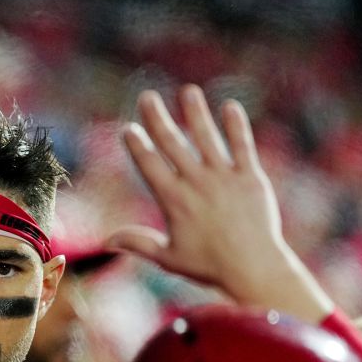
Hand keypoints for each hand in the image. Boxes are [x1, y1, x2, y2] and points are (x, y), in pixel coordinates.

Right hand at [112, 84, 332, 322]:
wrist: (253, 269)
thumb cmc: (209, 267)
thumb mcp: (168, 257)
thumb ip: (138, 243)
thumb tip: (108, 241)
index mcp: (174, 201)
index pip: (150, 165)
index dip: (137, 145)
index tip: (129, 128)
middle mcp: (197, 184)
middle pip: (173, 144)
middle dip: (158, 118)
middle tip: (147, 97)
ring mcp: (224, 178)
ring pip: (207, 138)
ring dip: (196, 113)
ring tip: (188, 92)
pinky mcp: (251, 178)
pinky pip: (242, 146)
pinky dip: (236, 126)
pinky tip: (229, 107)